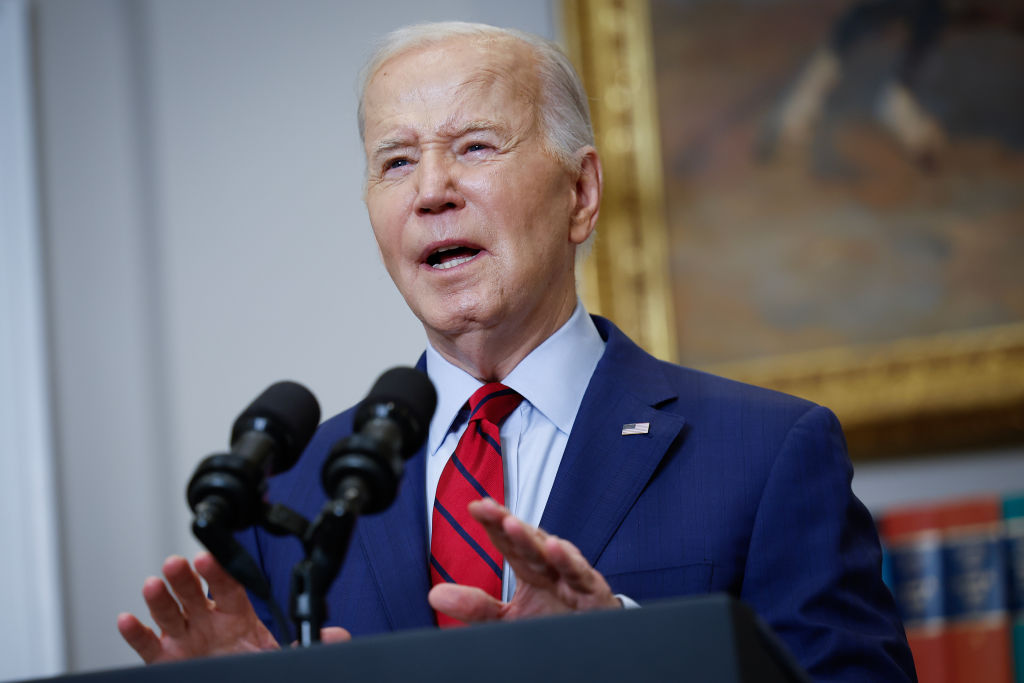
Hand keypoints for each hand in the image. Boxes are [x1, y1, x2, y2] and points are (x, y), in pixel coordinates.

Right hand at [117, 552, 349, 663]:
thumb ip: (307, 642)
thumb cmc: (254, 664)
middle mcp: (208, 621)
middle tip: (177, 562)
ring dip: (159, 598)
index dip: (219, 572)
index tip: (210, 558)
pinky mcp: (165, 660)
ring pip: (169, 613)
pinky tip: (127, 619)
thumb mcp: (281, 653)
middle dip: (184, 578)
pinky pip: (147, 645)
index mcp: (237, 613)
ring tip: (153, 583)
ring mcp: (185, 638)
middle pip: (194, 593)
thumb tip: (337, 635)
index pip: (229, 586)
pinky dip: (135, 633)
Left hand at [428, 498, 620, 623]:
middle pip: (525, 539)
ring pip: (548, 552)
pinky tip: (554, 547)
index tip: (474, 506)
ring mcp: (569, 576)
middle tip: (485, 507)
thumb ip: (475, 606)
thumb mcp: (508, 618)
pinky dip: (567, 561)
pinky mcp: (590, 592)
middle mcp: (548, 565)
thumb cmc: (553, 621)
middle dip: (505, 522)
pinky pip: (578, 574)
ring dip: (530, 538)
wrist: (592, 644)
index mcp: (529, 567)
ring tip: (509, 523)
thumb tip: (434, 595)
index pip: (507, 540)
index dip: (492, 522)